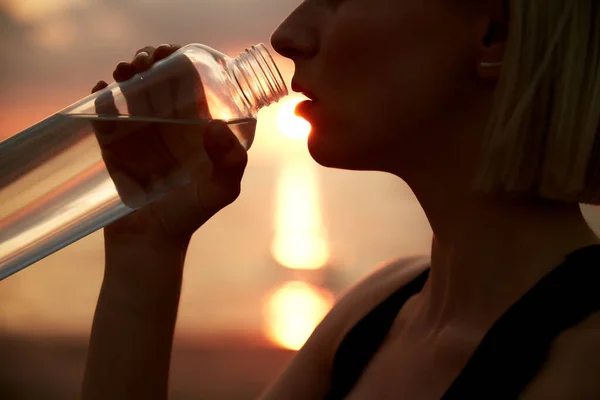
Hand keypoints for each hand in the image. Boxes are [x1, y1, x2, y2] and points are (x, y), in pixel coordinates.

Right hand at [92, 44, 246, 244]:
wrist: (149, 241)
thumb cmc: (190, 215)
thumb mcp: (221, 190)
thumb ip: (230, 162)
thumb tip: (215, 126)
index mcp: (199, 127)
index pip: (194, 83)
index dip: (185, 61)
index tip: (175, 54)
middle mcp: (171, 124)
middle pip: (161, 78)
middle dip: (152, 59)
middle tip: (146, 61)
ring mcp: (141, 131)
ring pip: (133, 88)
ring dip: (128, 71)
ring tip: (126, 72)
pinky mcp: (114, 142)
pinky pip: (106, 111)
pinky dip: (103, 95)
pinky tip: (105, 92)